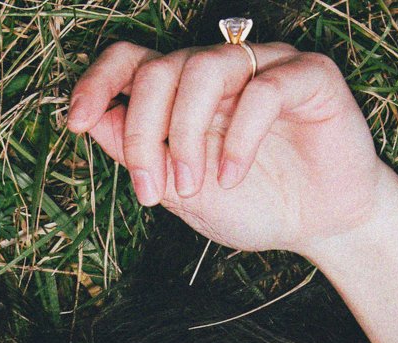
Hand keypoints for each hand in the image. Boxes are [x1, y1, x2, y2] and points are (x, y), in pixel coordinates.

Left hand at [64, 40, 390, 255]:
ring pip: (205, 68)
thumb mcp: (181, 191)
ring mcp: (264, 67)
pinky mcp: (309, 77)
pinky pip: (264, 89)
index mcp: (183, 92)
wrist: (321, 225)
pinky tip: (233, 175)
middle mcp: (219, 70)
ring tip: (197, 185)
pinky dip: (240, 137)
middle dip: (145, 132)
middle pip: (161, 68)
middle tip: (153, 188)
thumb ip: (140, 154)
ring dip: (187, 133)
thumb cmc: (254, 204)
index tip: (76, 120)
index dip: (98, 81)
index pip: (131, 60)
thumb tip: (93, 121)